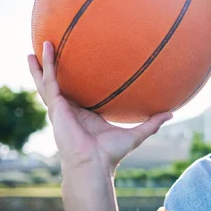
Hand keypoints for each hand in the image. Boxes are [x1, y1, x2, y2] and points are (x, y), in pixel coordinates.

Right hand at [27, 41, 172, 174]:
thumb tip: (171, 114)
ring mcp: (60, 108)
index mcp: (84, 114)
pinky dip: (46, 67)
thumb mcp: (135, 134)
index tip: (78, 64)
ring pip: (48, 81)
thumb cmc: (110, 154)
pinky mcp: (56, 108)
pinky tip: (44, 52)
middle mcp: (70, 109)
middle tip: (50, 50)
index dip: (76, 80)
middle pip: (58, 85)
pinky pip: (50, 82)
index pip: (79, 92)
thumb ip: (152, 123)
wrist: (94, 165)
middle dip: (53, 69)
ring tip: (39, 45)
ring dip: (42, 64)